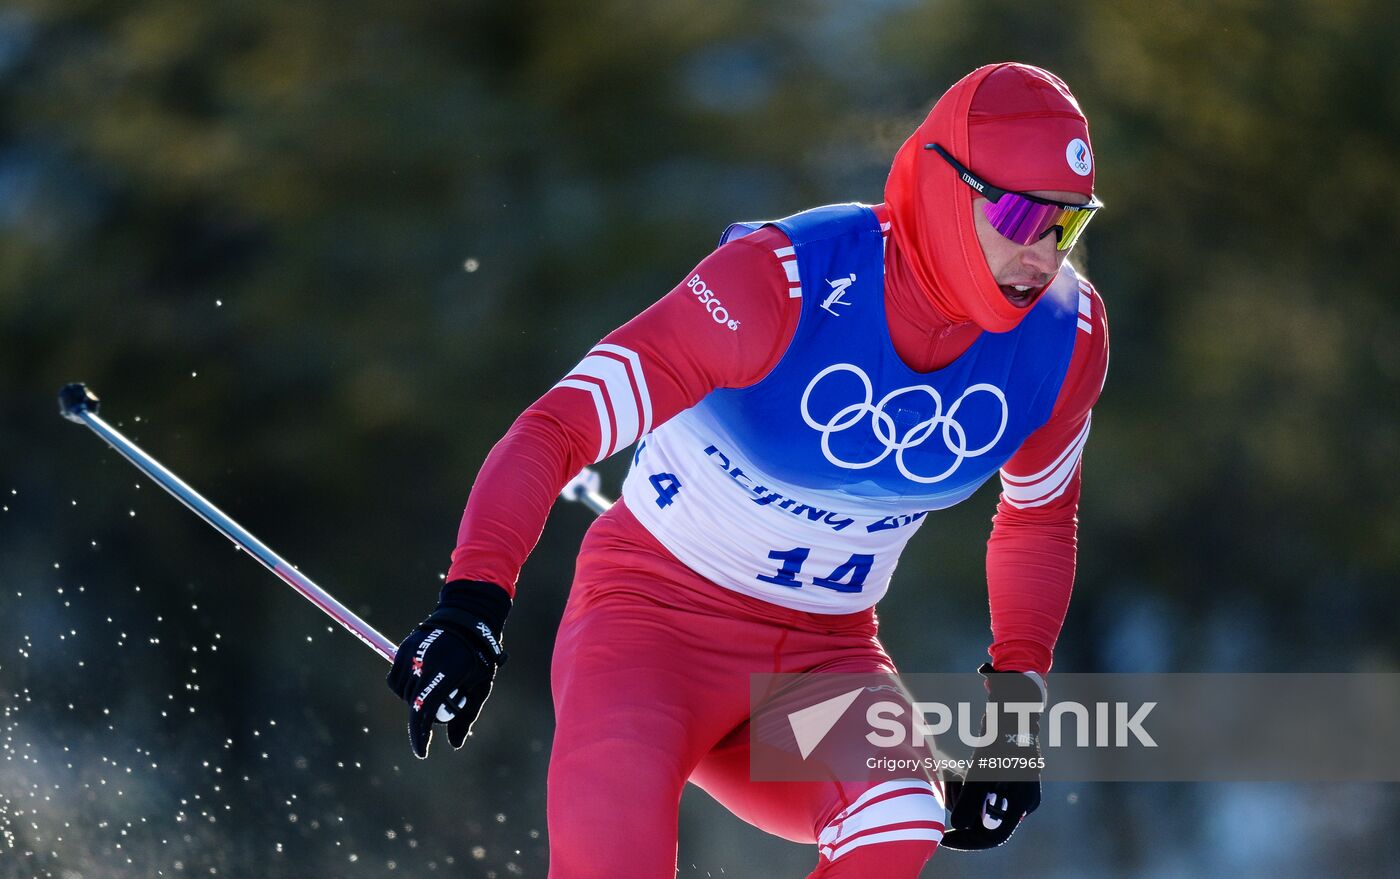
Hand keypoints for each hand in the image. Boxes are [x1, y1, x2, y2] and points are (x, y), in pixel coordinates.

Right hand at [386, 580, 509, 758]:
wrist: (467, 619)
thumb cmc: (479, 656)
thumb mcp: (480, 686)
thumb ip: (466, 716)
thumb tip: (455, 744)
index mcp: (448, 672)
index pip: (425, 710)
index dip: (421, 735)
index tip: (422, 752)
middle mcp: (426, 662)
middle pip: (413, 703)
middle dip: (424, 713)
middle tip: (440, 707)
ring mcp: (412, 654)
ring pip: (402, 693)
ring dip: (413, 699)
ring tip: (433, 688)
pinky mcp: (403, 649)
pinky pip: (395, 679)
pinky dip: (404, 687)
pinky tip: (419, 681)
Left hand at [940, 663, 1044, 850]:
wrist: (1011, 706)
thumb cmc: (1000, 737)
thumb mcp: (982, 770)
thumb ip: (972, 800)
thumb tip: (958, 825)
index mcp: (1022, 804)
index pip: (993, 836)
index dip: (967, 841)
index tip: (943, 837)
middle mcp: (1020, 802)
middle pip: (983, 821)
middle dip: (960, 808)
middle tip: (943, 794)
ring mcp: (1012, 790)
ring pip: (978, 806)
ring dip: (959, 793)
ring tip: (949, 772)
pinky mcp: (1002, 779)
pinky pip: (978, 792)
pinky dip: (963, 785)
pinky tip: (952, 770)